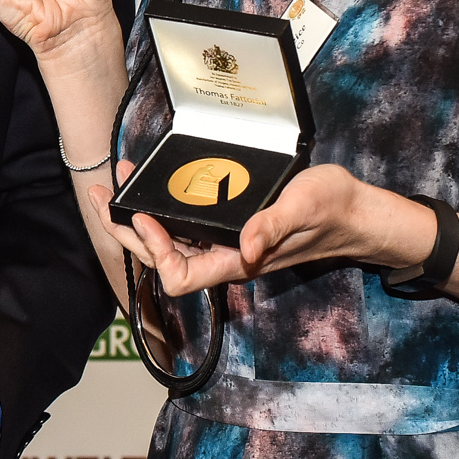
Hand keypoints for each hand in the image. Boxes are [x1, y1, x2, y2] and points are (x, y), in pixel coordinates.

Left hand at [88, 162, 430, 297]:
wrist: (356, 211)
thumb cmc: (334, 209)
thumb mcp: (305, 207)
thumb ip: (275, 226)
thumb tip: (247, 248)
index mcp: (238, 260)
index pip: (180, 275)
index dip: (155, 250)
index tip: (144, 214)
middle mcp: (224, 255)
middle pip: (160, 259)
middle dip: (125, 231)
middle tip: (102, 195)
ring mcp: (223, 242)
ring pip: (166, 242)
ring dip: (135, 217)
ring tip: (114, 186)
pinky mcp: (227, 225)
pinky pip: (182, 225)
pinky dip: (159, 206)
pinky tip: (150, 184)